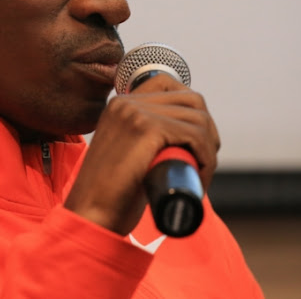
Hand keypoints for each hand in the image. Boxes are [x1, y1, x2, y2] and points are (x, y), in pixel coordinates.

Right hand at [64, 73, 219, 234]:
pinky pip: (194, 135)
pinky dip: (206, 157)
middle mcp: (127, 102)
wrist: (91, 215)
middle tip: (204, 161)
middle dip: (207, 130)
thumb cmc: (112, 195)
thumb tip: (178, 142)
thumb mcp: (126, 154)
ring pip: (197, 118)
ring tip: (201, 175)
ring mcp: (136, 113)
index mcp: (121, 104)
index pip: (171, 85)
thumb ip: (141, 140)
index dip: (193, 112)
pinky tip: (201, 175)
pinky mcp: (146, 129)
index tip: (197, 142)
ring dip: (209, 149)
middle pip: (191, 100)